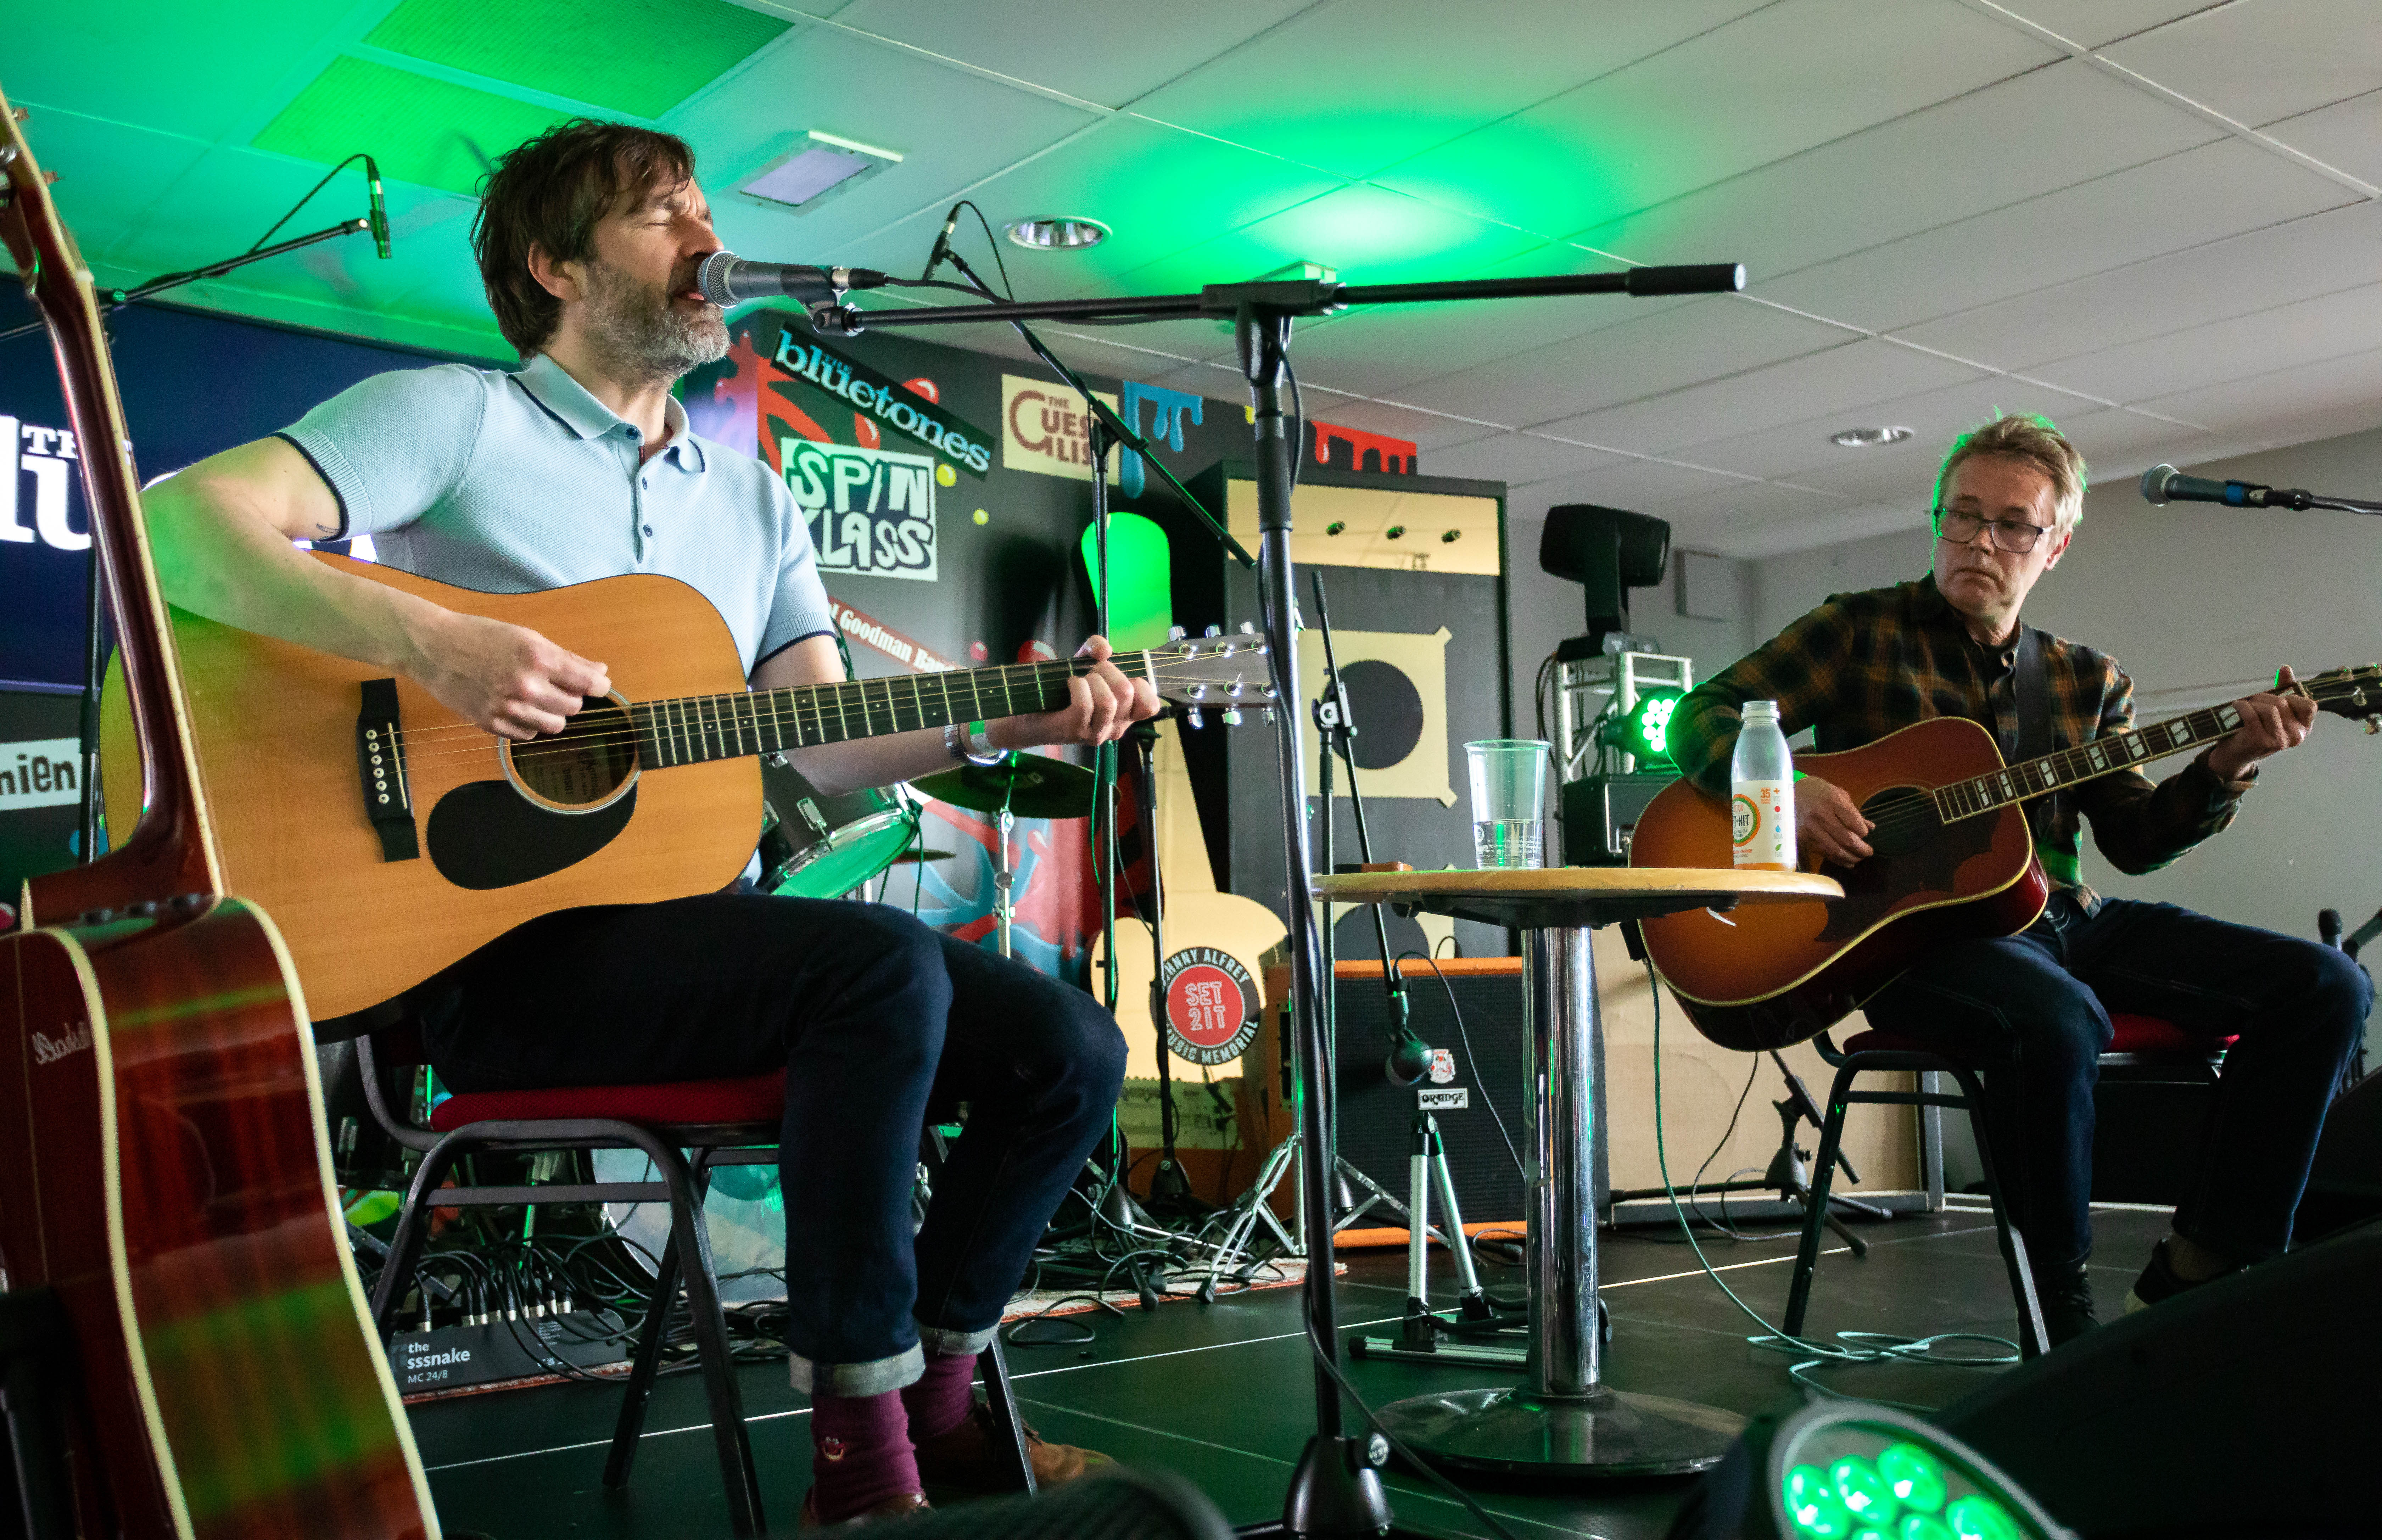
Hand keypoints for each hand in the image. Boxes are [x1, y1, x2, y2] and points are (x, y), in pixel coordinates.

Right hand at [410, 608, 609, 739]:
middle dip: (571, 697)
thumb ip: (567, 658)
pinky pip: (528, 734)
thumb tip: (599, 672)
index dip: (599, 686)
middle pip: (573, 708)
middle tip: (555, 685)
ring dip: (552, 713)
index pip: (589, 684)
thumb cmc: (482, 636)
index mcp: (539, 658)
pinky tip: (516, 706)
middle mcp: (526, 686)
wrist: (435, 648)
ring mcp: (508, 708)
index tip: (597, 685)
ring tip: (536, 697)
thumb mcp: (528, 637)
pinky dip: (529, 723)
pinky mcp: (491, 724)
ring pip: (554, 726)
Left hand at [989, 636, 1159, 749]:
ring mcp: (1096, 732)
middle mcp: (1115, 728)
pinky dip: (1076, 685)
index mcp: (1124, 716)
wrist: (1026, 714)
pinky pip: (1085, 704)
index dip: (1141, 684)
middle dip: (1108, 671)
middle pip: (1128, 693)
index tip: (1122, 676)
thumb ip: (1095, 648)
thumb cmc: (1060, 690)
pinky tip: (1068, 684)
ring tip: (1080, 680)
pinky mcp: (1075, 731)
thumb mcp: (1083, 662)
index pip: (1151, 706)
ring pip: (1109, 701)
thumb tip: (1105, 649)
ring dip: (1092, 680)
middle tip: (1092, 672)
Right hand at [1796, 775, 1873, 867]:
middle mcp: (1821, 816)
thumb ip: (1854, 812)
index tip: (1865, 834)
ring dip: (1850, 858)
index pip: (1854, 823)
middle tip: (1869, 852)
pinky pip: (1823, 853)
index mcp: (1833, 802)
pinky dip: (1837, 860)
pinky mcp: (1804, 838)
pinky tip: (1847, 862)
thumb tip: (1870, 828)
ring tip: (1859, 858)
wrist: (1789, 793)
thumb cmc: (1819, 792)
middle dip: (1861, 849)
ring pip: (1835, 850)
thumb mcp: (1840, 795)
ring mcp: (1810, 829)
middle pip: (1846, 839)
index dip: (1863, 832)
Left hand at [2204, 665, 2317, 780]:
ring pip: (2269, 708)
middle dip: (2264, 698)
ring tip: (2244, 708)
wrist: (2235, 754)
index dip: (2292, 696)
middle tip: (2253, 703)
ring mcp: (2279, 741)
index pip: (2309, 705)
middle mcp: (2296, 736)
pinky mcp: (2260, 741)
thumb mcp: (2273, 709)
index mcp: (2303, 728)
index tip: (2277, 696)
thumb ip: (2283, 689)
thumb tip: (2286, 668)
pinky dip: (2241, 707)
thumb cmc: (2256, 728)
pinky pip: (2251, 714)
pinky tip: (2236, 708)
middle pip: (2282, 703)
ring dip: (2252, 703)